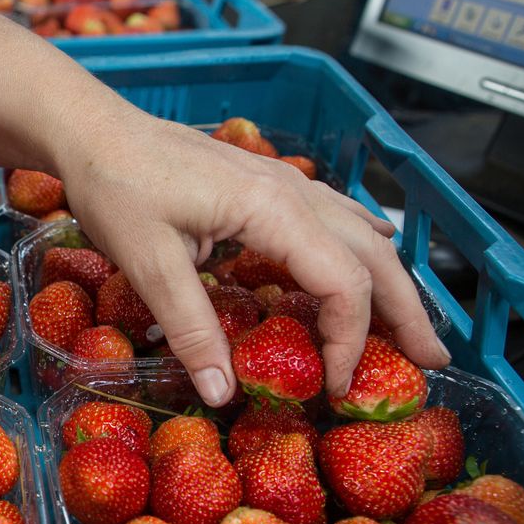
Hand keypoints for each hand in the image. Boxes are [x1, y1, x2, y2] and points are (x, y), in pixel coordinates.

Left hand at [55, 110, 449, 405]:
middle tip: (430, 362)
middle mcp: (293, 191)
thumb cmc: (116, 186)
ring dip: (390, 281)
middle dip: (405, 312)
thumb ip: (190, 328)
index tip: (333, 386)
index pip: (342, 284)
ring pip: (360, 234)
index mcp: (273, 210)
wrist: (93, 130)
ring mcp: (284, 182)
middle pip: (373, 257)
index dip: (348, 340)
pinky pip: (334, 215)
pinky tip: (373, 252)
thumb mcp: (147, 263)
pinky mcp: (266, 183)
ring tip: (411, 326)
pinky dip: (360, 247)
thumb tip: (222, 393)